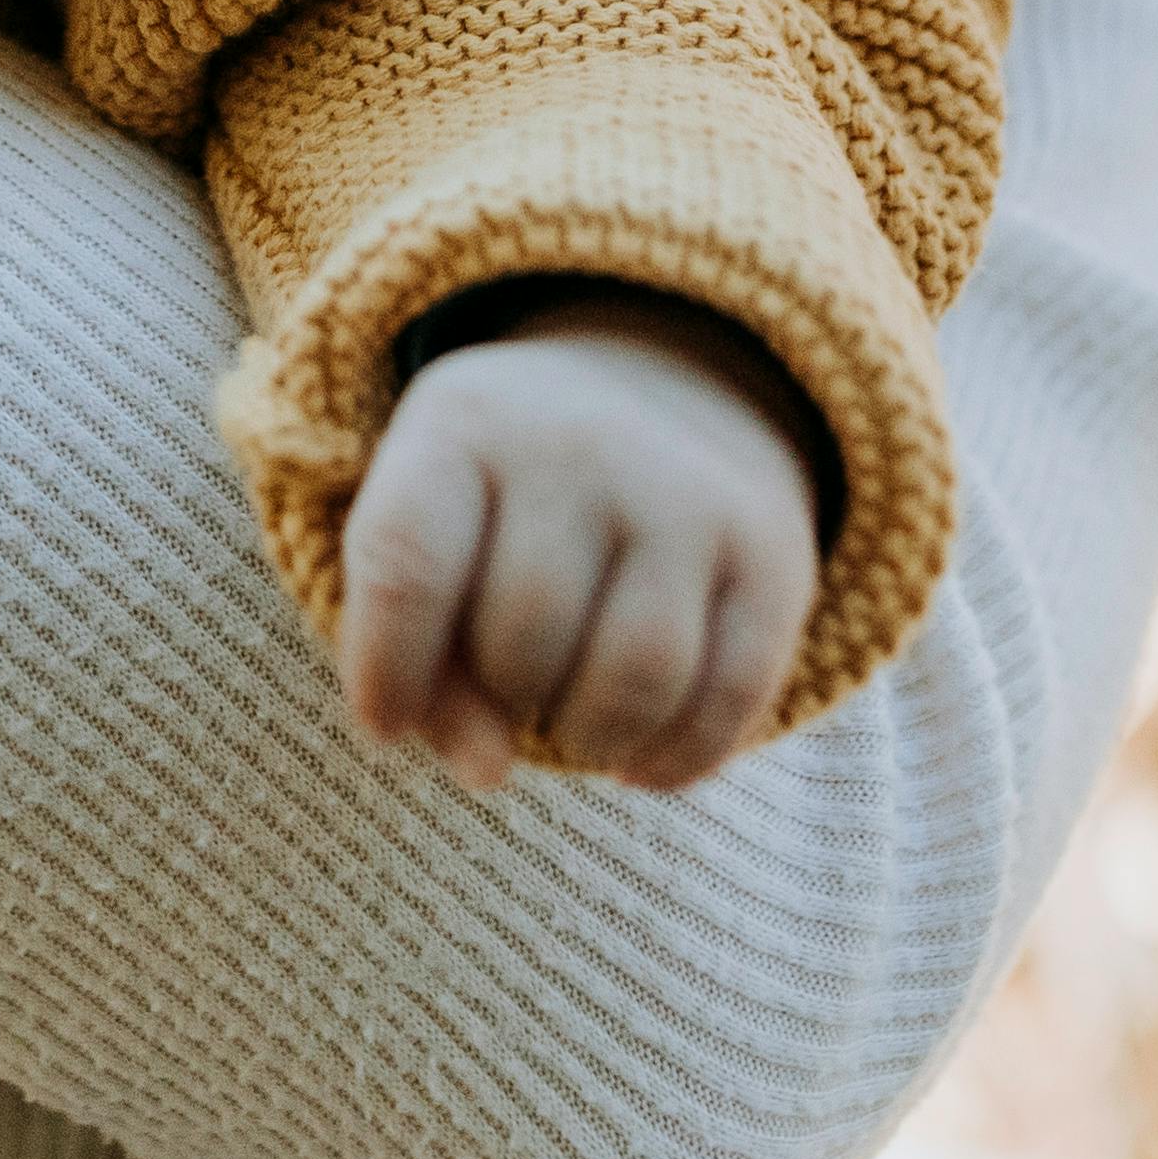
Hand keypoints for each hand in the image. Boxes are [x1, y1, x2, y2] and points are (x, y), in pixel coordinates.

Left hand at [335, 301, 819, 791]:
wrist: (665, 387)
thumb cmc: (503, 501)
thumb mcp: (430, 535)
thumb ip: (416, 662)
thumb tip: (489, 771)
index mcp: (463, 421)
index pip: (407, 561)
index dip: (386, 669)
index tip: (384, 725)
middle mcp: (581, 443)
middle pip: (523, 636)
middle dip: (502, 696)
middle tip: (508, 684)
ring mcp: (690, 494)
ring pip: (633, 680)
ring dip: (587, 739)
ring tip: (568, 720)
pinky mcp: (773, 556)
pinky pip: (728, 702)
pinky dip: (672, 761)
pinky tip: (635, 756)